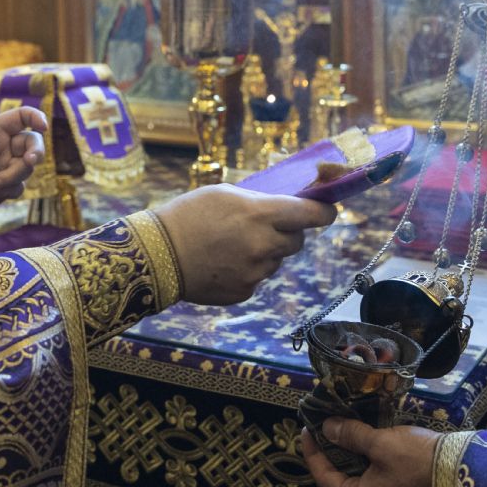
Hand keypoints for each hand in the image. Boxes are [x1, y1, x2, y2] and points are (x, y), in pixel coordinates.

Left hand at [0, 104, 46, 222]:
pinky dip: (10, 188)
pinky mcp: (7, 186)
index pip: (23, 117)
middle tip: (29, 160)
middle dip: (36, 151)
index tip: (42, 126)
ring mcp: (7, 166)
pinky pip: (20, 186)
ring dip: (15, 175)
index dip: (36, 117)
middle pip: (33, 142)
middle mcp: (5, 146)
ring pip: (28, 167)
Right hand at [153, 184, 335, 304]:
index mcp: (262, 215)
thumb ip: (260, 202)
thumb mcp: (225, 193)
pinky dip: (248, 270)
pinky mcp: (245, 292)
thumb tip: (284, 207)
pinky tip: (223, 262)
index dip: (325, 212)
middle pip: (297, 240)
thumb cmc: (188, 215)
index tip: (329, 211)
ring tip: (233, 245)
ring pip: (276, 261)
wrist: (158, 255)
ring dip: (266, 252)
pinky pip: (258, 278)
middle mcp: (265, 246)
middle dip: (287, 232)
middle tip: (264, 226)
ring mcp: (256, 273)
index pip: (312, 215)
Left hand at [300, 419, 439, 486]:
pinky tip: (359, 435)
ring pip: (352, 472)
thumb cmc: (415, 459)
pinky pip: (367, 470)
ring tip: (336, 425)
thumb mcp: (380, 444)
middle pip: (336, 476)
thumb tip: (326, 428)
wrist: (454, 466)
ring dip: (344, 450)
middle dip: (327, 450)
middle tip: (319, 425)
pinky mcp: (392, 483)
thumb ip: (351, 436)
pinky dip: (360, 453)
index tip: (305, 429)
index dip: (312, 452)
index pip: (323, 477)